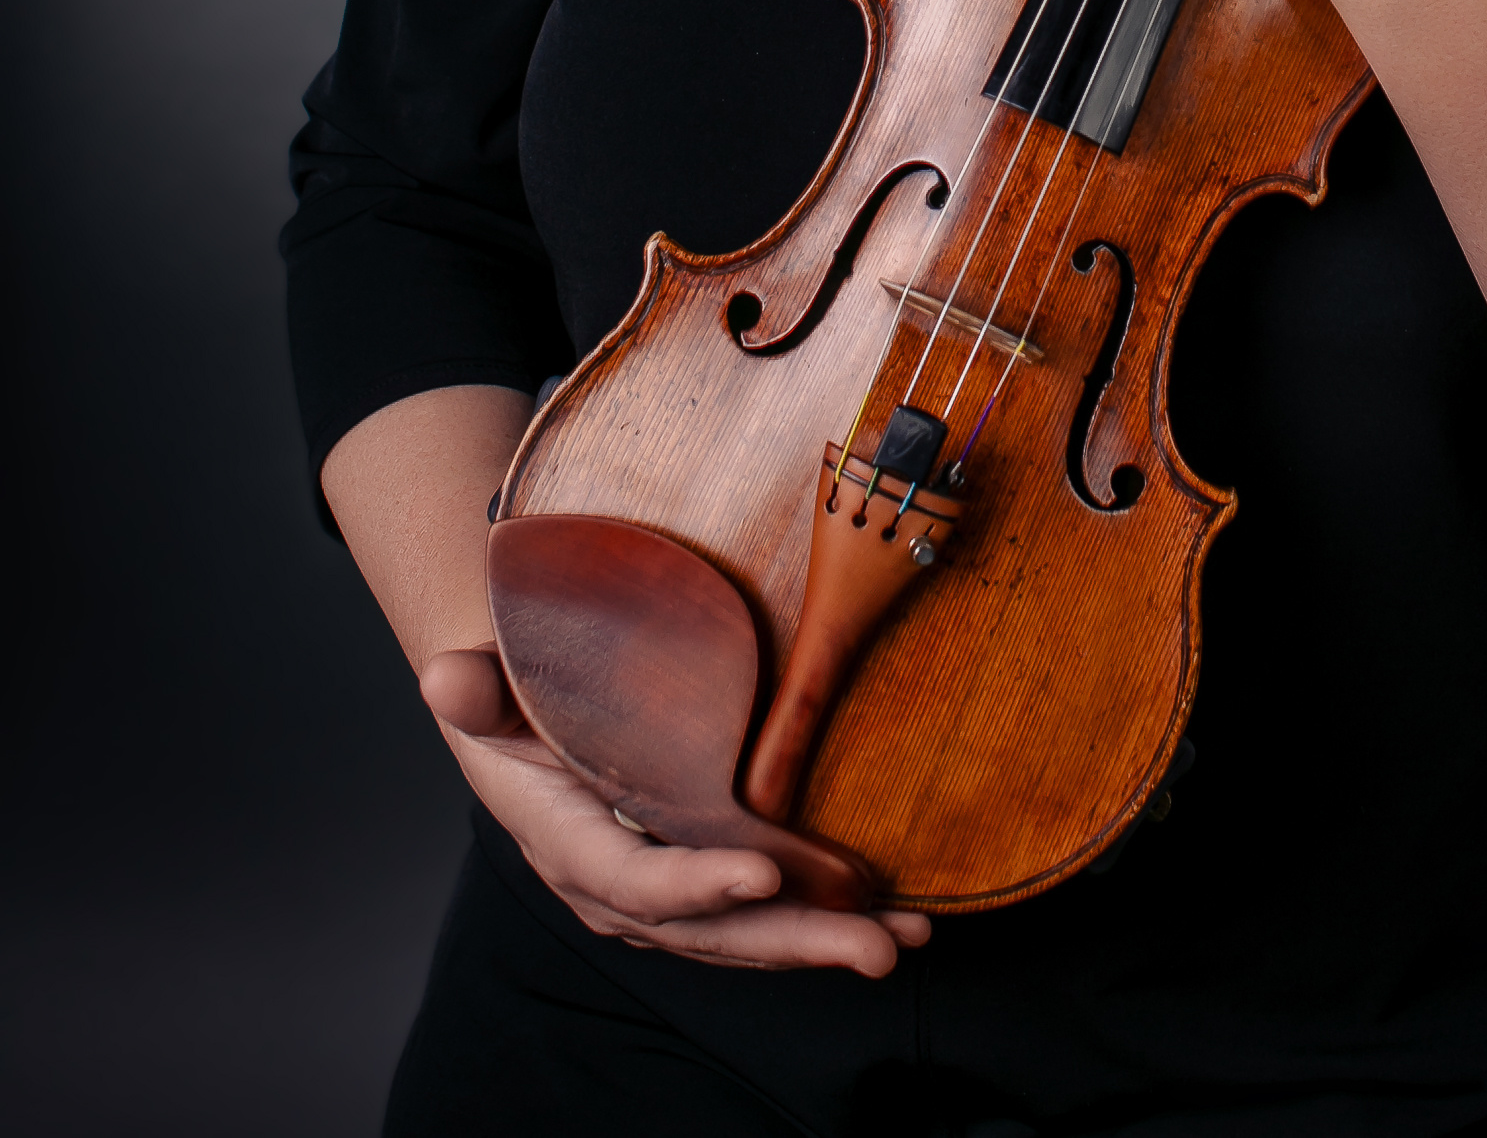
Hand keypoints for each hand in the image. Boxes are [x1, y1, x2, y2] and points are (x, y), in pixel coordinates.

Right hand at [418, 648, 928, 975]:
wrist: (523, 719)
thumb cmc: (513, 697)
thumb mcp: (489, 690)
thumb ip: (476, 690)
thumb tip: (447, 675)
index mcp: (572, 846)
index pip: (638, 881)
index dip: (698, 886)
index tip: (764, 873)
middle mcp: (623, 889)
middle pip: (714, 930)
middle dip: (797, 940)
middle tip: (874, 945)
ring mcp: (667, 893)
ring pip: (753, 932)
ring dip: (831, 937)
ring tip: (907, 936)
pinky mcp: (703, 880)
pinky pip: (767, 912)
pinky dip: (829, 916)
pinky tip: (894, 914)